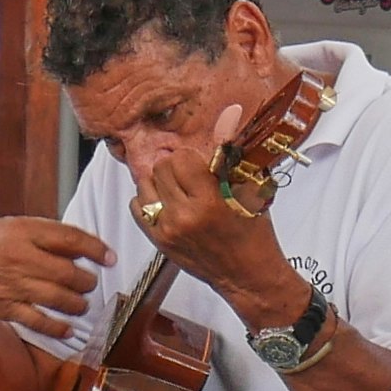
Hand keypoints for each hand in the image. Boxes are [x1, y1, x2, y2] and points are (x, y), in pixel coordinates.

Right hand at [0, 216, 112, 340]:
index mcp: (24, 231)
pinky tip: (68, 328)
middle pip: (68, 272)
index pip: (70, 239)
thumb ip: (46, 235)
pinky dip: (58, 327)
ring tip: (82, 304)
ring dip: (78, 304)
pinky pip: (39, 321)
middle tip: (90, 283)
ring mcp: (13, 284)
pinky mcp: (6, 307)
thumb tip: (82, 248)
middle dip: (88, 281)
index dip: (96, 249)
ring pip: (59, 298)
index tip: (110, 257)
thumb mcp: (15, 226)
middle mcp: (20, 257)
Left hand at [117, 109, 301, 313]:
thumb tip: (229, 113)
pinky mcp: (158, 241)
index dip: (192, 157)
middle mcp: (183, 217)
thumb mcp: (250, 190)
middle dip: (176, 166)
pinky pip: (137, 206)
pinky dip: (150, 200)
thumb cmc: (254, 235)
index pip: (181, 158)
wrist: (247, 276)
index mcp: (209, 202)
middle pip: (160, 168)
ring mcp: (167, 230)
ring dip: (160, 182)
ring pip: (145, 184)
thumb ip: (232, 152)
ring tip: (180, 190)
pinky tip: (169, 204)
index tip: (202, 164)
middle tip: (191, 176)